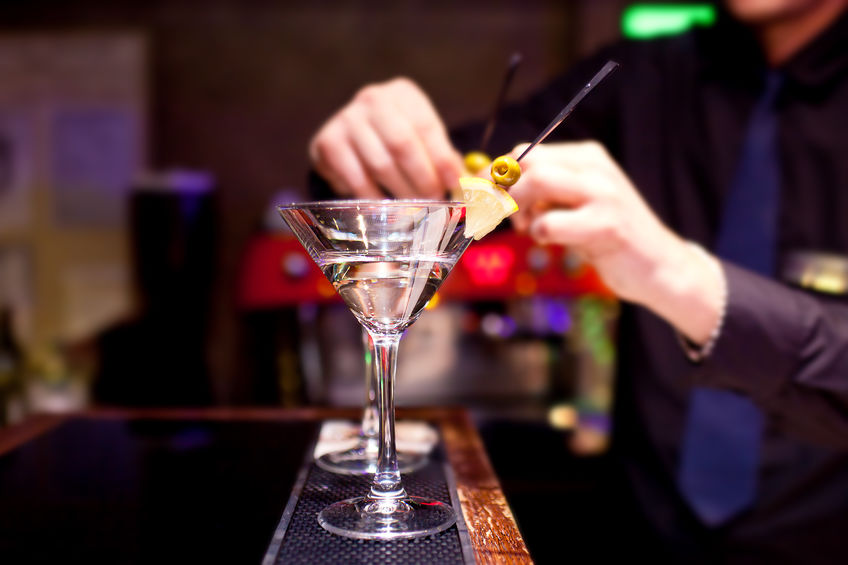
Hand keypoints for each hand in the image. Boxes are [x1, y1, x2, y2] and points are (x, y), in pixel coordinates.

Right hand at [309, 77, 464, 198]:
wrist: (346, 140)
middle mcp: (373, 99)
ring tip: (415, 211)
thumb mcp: (421, 141)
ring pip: (380, 164)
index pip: (427, 127)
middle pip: (403, 145)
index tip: (456, 186)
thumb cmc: (394, 142)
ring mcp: (347, 119)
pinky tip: (387, 210)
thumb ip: (443, 160)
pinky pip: (356, 178)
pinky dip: (374, 199)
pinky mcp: (328, 142)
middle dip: (423, 180)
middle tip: (435, 203)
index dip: (443, 160)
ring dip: (401, 194)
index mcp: (404, 94)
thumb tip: (470, 189)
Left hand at [508, 141, 723, 344]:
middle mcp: (595, 167)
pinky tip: (549, 241)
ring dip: (517, 209)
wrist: (658, 266)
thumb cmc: (607, 238)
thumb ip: (542, 195)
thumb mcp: (573, 207)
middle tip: (501, 219)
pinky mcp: (607, 224)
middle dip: (501, 191)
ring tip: (526, 228)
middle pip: (528, 163)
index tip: (483, 201)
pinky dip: (539, 233)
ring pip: (538, 182)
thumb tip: (490, 189)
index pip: (526, 153)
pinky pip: (551, 223)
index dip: (496, 177)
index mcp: (586, 157)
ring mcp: (603, 194)